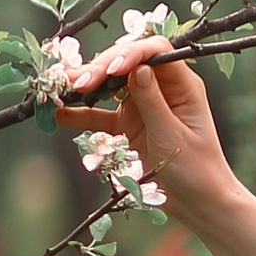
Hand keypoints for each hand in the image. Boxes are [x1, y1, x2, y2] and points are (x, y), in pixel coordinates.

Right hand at [54, 33, 237, 229]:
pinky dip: (79, 113)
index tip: (110, 68)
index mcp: (182, 85)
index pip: (154, 52)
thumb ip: (152, 101)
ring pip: (109, 86)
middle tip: (75, 83)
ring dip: (84, 87)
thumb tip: (136, 68)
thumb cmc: (196, 170)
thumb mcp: (171, 135)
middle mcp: (162, 89)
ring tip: (58, 90)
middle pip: (126, 64)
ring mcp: (143, 106)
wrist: (199, 203)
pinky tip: (56, 113)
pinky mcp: (129, 125)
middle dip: (99, 70)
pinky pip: (100, 114)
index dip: (130, 53)